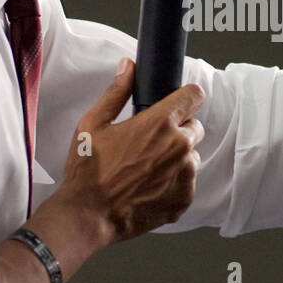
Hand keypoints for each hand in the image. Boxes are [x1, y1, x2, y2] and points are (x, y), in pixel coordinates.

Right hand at [57, 58, 205, 241]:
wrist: (88, 215)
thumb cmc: (88, 170)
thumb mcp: (93, 123)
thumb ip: (116, 92)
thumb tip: (128, 67)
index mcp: (160, 124)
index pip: (194, 96)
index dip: (185, 97)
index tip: (176, 103)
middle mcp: (179, 147)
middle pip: (195, 127)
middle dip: (177, 131)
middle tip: (149, 143)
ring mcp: (184, 175)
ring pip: (192, 157)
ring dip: (177, 158)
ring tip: (146, 168)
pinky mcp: (184, 199)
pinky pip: (188, 182)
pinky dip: (174, 183)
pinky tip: (148, 187)